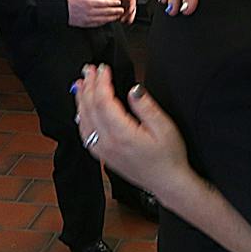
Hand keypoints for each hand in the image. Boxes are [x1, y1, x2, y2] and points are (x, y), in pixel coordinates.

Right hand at [65, 0, 124, 26]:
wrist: (60, 9)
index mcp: (89, 2)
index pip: (105, 3)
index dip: (113, 3)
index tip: (118, 2)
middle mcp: (90, 11)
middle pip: (106, 12)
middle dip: (115, 11)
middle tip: (122, 10)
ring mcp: (88, 18)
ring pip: (103, 19)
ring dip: (112, 17)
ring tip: (117, 16)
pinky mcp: (85, 24)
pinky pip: (97, 24)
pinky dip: (104, 22)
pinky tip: (108, 21)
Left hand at [74, 65, 190, 192]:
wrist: (167, 182)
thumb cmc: (169, 157)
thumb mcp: (165, 127)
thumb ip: (146, 107)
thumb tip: (134, 89)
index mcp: (122, 134)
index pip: (103, 101)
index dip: (101, 82)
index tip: (103, 68)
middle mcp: (108, 143)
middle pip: (90, 108)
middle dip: (88, 86)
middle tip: (88, 70)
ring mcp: (103, 150)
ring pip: (84, 120)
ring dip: (81, 99)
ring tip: (81, 83)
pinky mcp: (103, 155)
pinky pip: (85, 133)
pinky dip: (81, 117)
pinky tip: (82, 109)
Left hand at [105, 0, 136, 24]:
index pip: (132, 0)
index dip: (132, 6)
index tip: (130, 11)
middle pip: (132, 7)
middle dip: (130, 14)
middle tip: (127, 20)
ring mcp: (126, 1)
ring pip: (129, 11)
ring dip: (128, 17)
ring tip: (125, 22)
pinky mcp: (122, 4)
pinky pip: (125, 11)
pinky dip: (124, 16)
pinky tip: (120, 20)